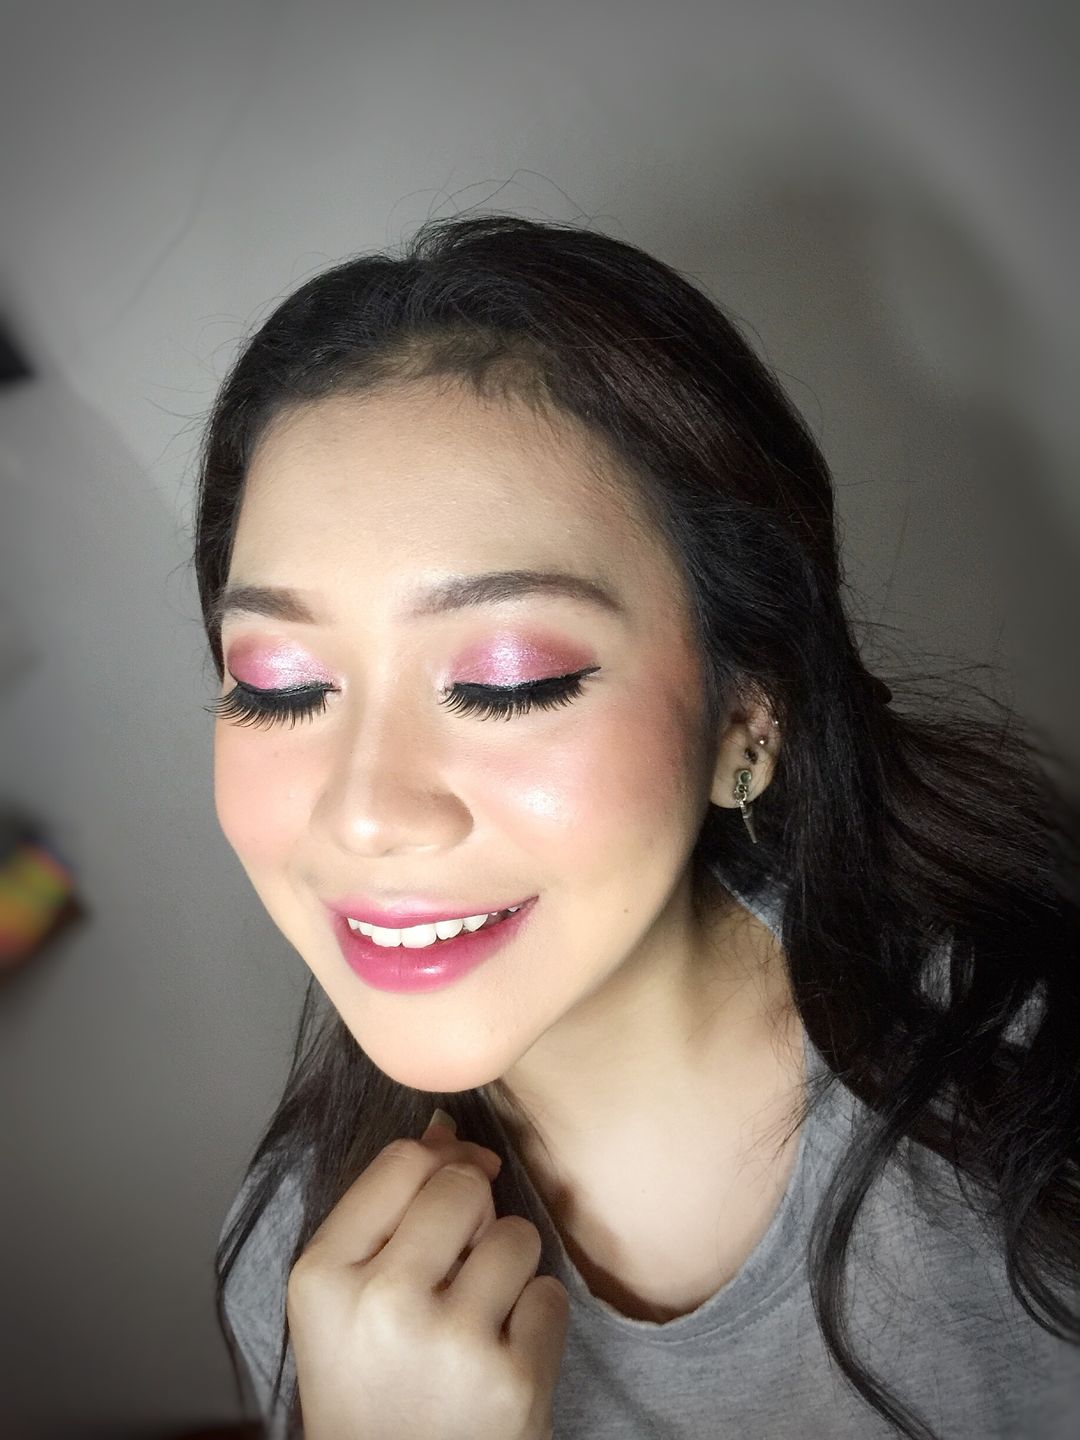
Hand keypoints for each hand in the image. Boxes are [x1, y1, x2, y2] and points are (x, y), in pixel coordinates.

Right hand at [286, 1109, 569, 1439]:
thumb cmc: (370, 1389)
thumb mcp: (341, 1303)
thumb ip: (383, 1215)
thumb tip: (447, 1129)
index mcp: (322, 1276)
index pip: (402, 1160)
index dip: (440, 1160)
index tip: (449, 1186)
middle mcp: (382, 1303)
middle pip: (465, 1186)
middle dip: (475, 1215)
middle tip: (456, 1270)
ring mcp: (450, 1342)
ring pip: (516, 1236)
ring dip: (509, 1269)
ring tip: (476, 1320)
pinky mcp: (510, 1380)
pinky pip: (551, 1295)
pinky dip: (535, 1322)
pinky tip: (500, 1360)